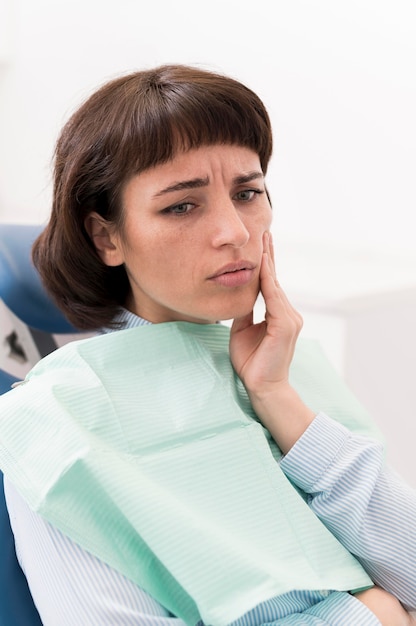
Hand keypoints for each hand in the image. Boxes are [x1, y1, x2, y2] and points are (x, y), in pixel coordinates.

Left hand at [230, 232, 314, 452]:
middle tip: (265, 232)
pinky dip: (268, 281)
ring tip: (264, 241)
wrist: (262, 387)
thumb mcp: (243, 330)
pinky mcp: (286, 325)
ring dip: (269, 262)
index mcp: (278, 315)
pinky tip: (263, 266)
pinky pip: (274, 298)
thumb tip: (238, 294)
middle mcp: (288, 313)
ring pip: (276, 285)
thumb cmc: (252, 362)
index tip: (261, 245)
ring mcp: (290, 319)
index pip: (271, 285)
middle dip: (270, 255)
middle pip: (276, 279)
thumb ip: (245, 312)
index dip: (266, 264)